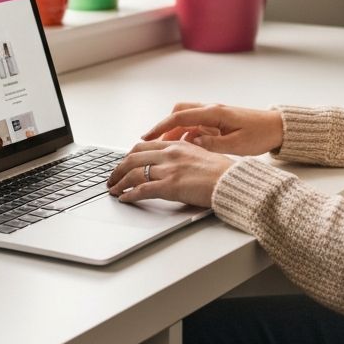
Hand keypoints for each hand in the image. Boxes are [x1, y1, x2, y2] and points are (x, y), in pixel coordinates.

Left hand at [106, 141, 232, 206]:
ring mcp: (169, 169)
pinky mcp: (170, 186)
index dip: (129, 156)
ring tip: (114, 190)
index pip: (144, 146)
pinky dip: (130, 194)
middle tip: (112, 178)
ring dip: (120, 183)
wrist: (231, 180)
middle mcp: (170, 154)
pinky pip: (142, 190)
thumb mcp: (200, 155)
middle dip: (119, 169)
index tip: (123, 164)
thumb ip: (184, 156)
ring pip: (134, 173)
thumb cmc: (221, 171)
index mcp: (177, 145)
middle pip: (134, 158)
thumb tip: (174, 164)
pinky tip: (125, 198)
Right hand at [142, 103, 283, 155]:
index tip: (146, 137)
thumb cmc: (261, 134)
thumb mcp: (237, 144)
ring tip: (164, 151)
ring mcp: (214, 115)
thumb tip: (191, 143)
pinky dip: (186, 134)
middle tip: (151, 145)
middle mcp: (211, 110)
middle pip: (179, 113)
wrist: (278, 127)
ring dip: (174, 132)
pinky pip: (196, 125)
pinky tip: (185, 149)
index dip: (160, 127)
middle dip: (163, 128)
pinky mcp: (218, 121)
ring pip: (186, 119)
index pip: (180, 117)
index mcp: (214, 113)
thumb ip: (212, 144)